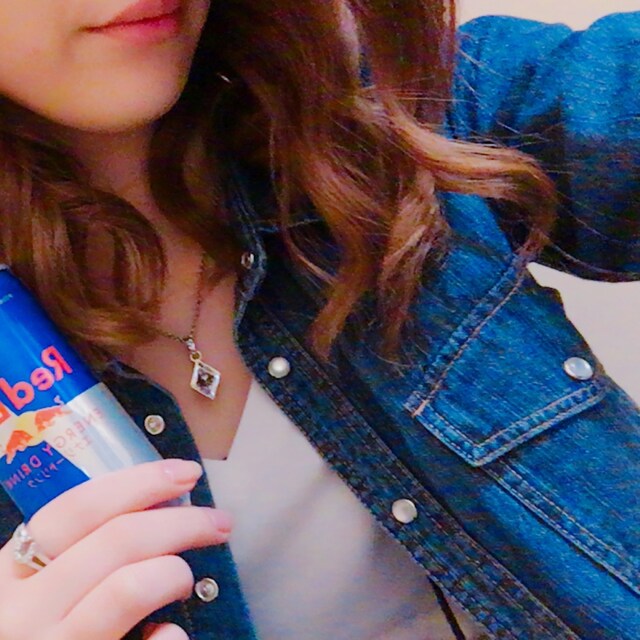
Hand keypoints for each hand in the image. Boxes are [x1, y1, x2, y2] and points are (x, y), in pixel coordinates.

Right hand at [0, 459, 231, 639]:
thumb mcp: (42, 591)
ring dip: (175, 571)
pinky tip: (173, 635)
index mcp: (9, 576)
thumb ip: (80, 556)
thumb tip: (160, 506)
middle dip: (181, 521)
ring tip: (188, 578)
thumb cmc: (43, 633)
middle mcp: (20, 615)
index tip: (187, 473)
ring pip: (129, 587)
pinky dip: (169, 638)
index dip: (138, 483)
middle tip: (220, 521)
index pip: (75, 509)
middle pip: (116, 540)